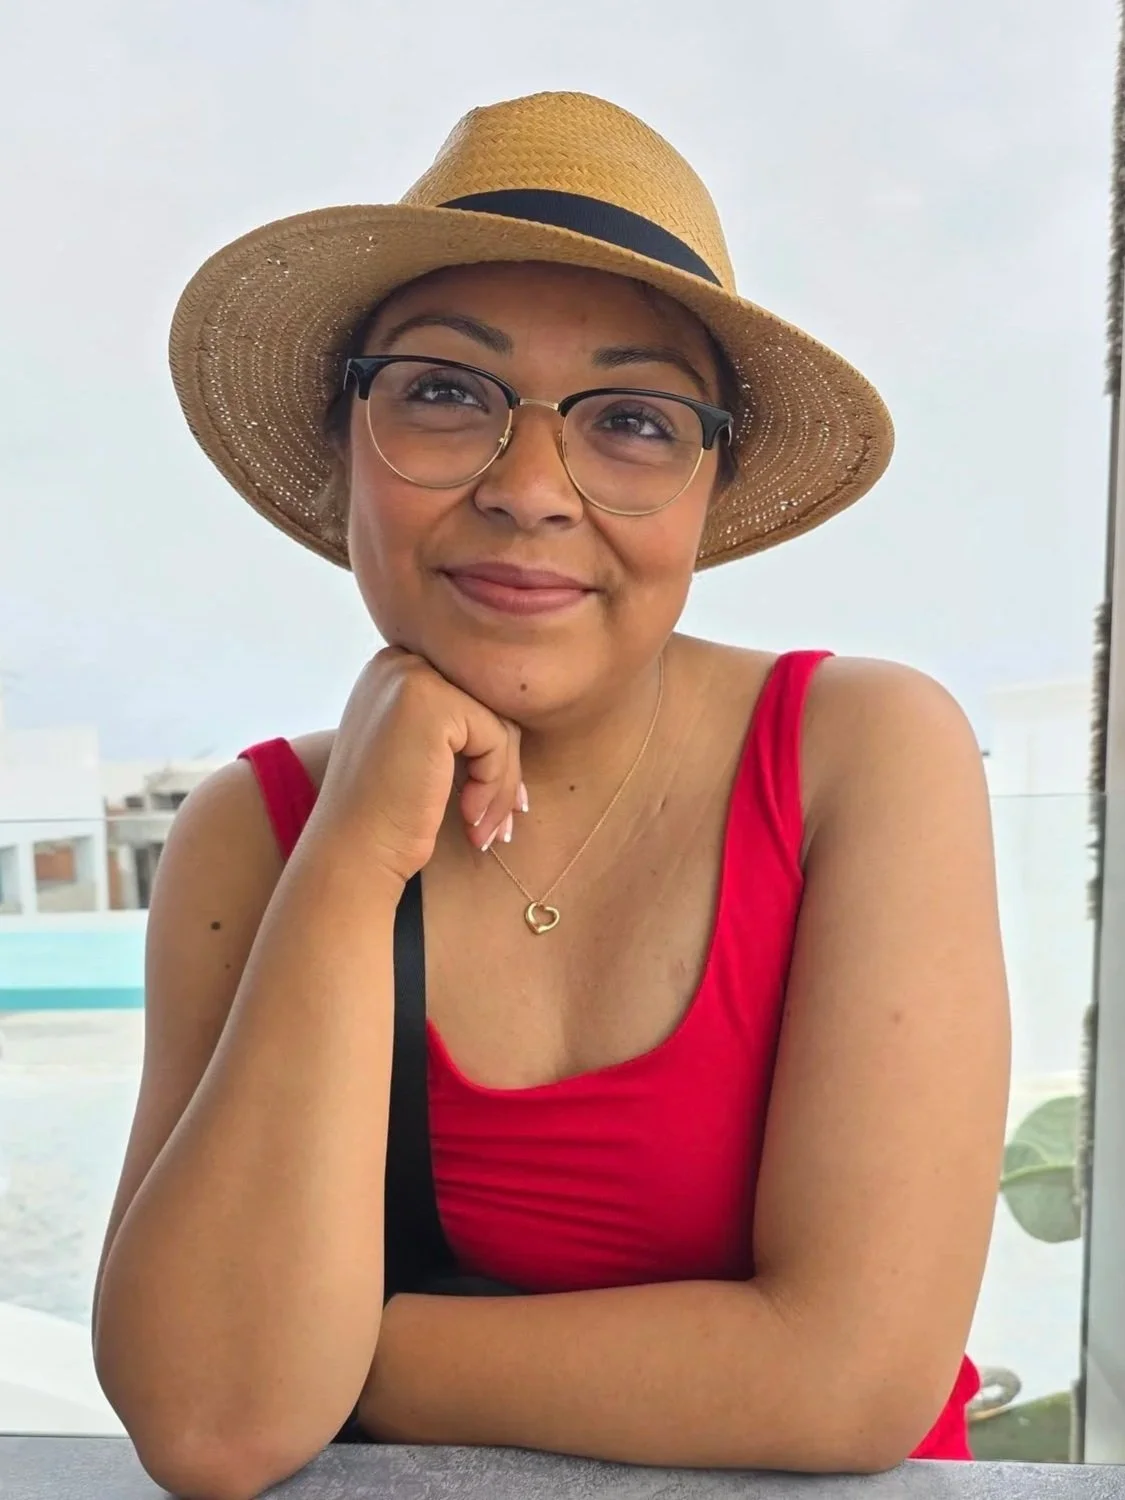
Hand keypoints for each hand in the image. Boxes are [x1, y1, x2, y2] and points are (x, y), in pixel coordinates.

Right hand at [311, 648, 524, 885]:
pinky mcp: (431, 704)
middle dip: (503, 769)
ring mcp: (412, 677)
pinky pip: (497, 740)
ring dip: (502, 785)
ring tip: (484, 829)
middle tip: (503, 822)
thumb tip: (517, 720)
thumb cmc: (386, 814)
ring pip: (499, 725)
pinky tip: (469, 818)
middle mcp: (399, 661)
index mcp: (394, 668)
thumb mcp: (417, 749)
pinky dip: (494, 786)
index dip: (490, 749)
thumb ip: (454, 722)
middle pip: (489, 706)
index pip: (471, 697)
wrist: (352, 854)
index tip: (496, 799)